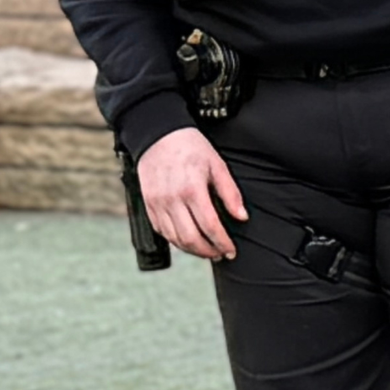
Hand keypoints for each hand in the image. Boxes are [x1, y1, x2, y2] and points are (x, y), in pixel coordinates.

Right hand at [135, 126, 246, 260]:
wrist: (157, 135)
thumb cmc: (190, 147)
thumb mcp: (217, 164)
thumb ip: (230, 193)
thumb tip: (242, 217)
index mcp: (192, 189)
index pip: (210, 226)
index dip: (222, 243)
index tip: (231, 251)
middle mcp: (172, 199)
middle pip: (191, 238)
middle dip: (208, 252)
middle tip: (220, 254)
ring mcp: (157, 204)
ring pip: (174, 239)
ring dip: (192, 250)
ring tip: (206, 250)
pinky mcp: (148, 205)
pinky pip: (161, 231)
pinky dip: (176, 241)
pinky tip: (188, 240)